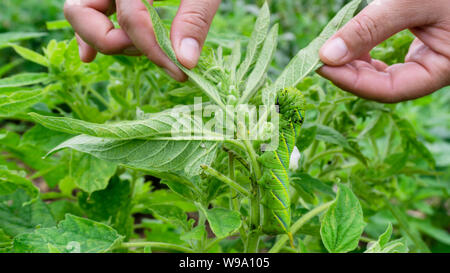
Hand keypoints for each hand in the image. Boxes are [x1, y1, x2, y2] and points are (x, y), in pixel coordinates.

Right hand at [64, 0, 220, 80]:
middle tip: (153, 52)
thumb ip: (194, 18)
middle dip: (116, 42)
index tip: (179, 72)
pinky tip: (91, 55)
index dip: (154, 50)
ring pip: (82, 14)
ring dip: (104, 39)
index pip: (130, 18)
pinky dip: (91, 33)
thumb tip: (185, 62)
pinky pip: (88, 11)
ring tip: (139, 49)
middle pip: (83, 13)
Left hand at [318, 0, 449, 102]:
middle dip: (348, 73)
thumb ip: (372, 27)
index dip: (351, 82)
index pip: (388, 90)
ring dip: (354, 64)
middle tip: (317, 57)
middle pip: (382, 85)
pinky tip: (350, 44)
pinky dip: (366, 52)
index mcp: (442, 69)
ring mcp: (428, 58)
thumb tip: (327, 55)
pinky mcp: (422, 46)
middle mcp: (434, 70)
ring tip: (330, 50)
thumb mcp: (414, 2)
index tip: (320, 65)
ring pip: (383, 74)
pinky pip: (389, 60)